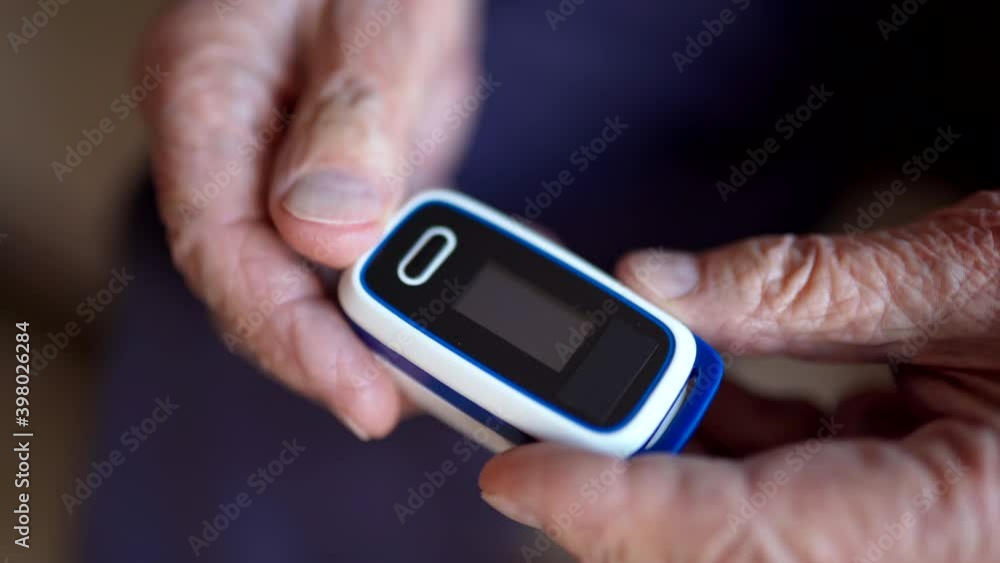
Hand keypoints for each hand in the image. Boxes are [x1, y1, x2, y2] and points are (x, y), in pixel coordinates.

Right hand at [139, 0, 479, 438]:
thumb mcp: (368, 11)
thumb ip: (349, 113)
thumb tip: (328, 232)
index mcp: (206, 97)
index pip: (225, 251)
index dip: (292, 339)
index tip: (365, 399)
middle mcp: (237, 149)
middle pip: (265, 285)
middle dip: (341, 357)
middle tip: (425, 397)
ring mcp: (288, 168)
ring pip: (316, 281)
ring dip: (382, 337)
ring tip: (454, 373)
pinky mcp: (343, 175)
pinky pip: (364, 250)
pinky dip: (413, 290)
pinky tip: (464, 307)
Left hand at [479, 191, 999, 561]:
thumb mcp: (974, 276)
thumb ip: (808, 288)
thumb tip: (660, 285)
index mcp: (951, 529)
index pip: (737, 537)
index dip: (609, 510)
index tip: (515, 473)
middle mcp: (918, 555)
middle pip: (720, 545)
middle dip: (617, 486)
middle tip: (538, 416)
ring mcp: (901, 538)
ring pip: (738, 523)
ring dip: (657, 458)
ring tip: (599, 390)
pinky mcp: (892, 510)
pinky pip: (778, 493)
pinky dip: (716, 443)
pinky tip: (684, 389)